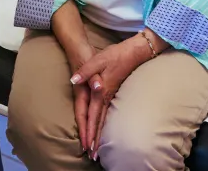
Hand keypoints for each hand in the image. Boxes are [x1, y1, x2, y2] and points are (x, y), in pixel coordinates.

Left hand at [70, 39, 147, 158]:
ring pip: (104, 119)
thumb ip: (86, 72)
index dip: (89, 131)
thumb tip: (74, 81)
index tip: (87, 146)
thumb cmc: (115, 55)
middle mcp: (106, 96)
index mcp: (101, 91)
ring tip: (98, 149)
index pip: (92, 115)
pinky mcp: (113, 92)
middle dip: (95, 139)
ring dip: (100, 134)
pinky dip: (104, 123)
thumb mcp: (97, 60)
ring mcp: (111, 95)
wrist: (133, 52)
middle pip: (99, 122)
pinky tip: (103, 129)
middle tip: (93, 156)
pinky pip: (107, 113)